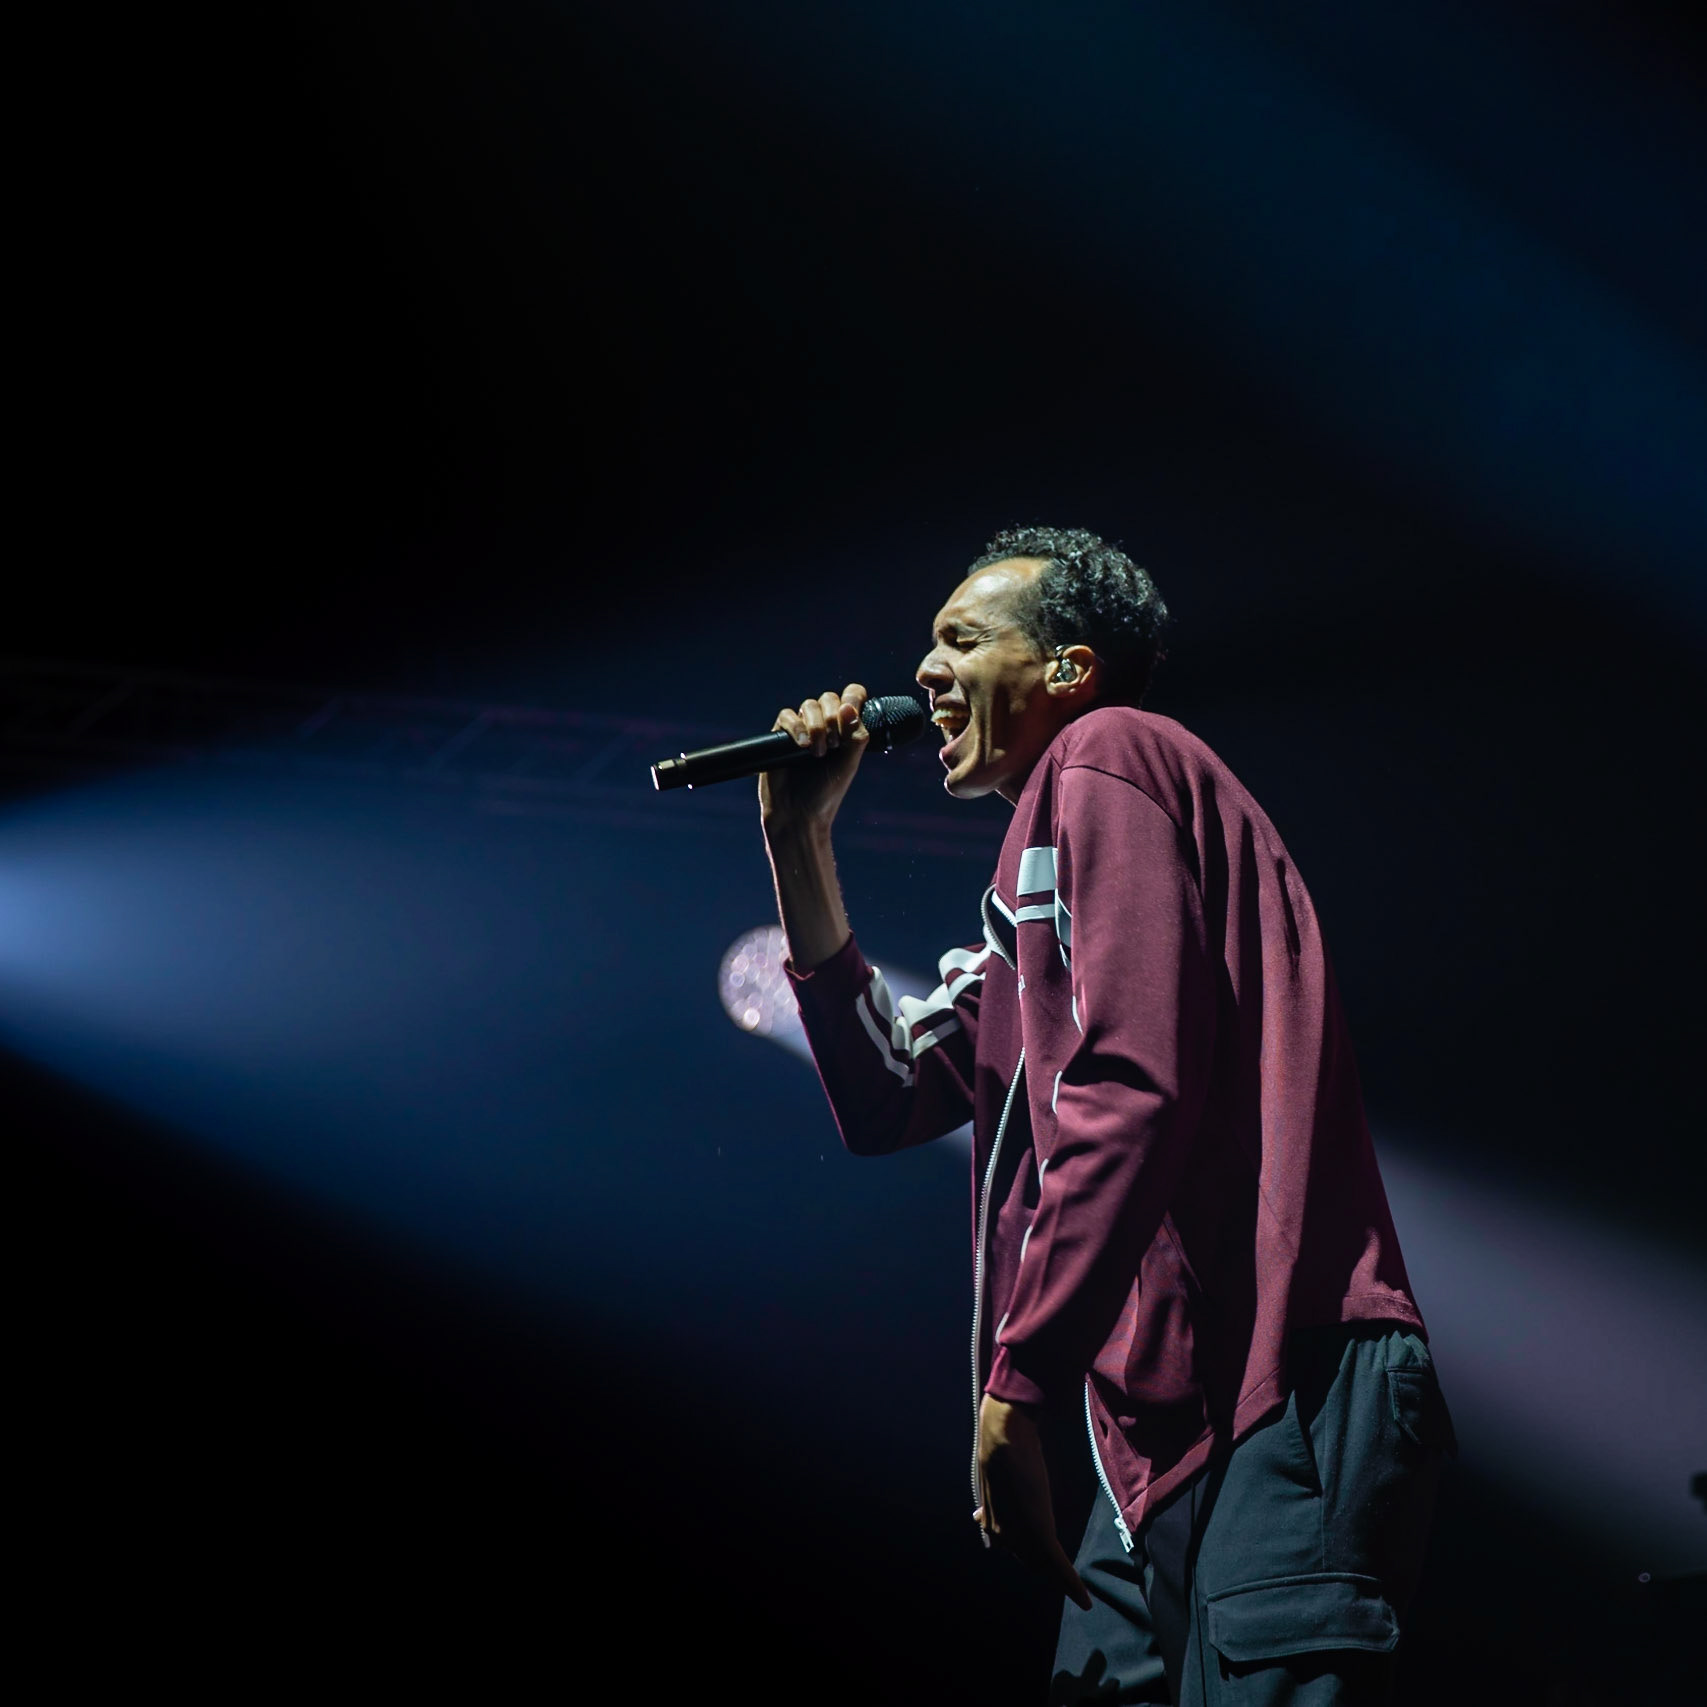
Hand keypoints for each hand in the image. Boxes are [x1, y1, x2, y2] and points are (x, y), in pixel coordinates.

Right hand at [758, 684, 869, 831]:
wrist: (798, 813)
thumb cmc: (826, 792)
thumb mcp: (850, 764)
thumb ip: (856, 735)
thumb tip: (848, 706)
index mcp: (845, 729)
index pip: (852, 697)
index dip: (853, 697)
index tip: (852, 713)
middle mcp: (824, 725)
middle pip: (829, 698)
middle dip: (833, 718)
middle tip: (834, 745)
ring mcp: (802, 728)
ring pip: (809, 705)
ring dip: (816, 726)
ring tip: (817, 753)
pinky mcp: (781, 735)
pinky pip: (787, 716)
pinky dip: (797, 727)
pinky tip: (802, 746)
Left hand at [975, 1395, 1092, 1609]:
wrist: (1006, 1437)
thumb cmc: (1004, 1446)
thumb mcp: (997, 1476)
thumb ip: (997, 1498)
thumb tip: (981, 1511)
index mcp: (991, 1519)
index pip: (1012, 1548)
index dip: (1026, 1556)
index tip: (1035, 1562)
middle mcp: (1002, 1533)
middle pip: (1029, 1562)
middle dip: (1046, 1573)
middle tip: (1064, 1584)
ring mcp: (1019, 1535)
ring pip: (1045, 1567)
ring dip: (1063, 1582)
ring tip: (1079, 1595)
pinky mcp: (1038, 1532)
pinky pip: (1058, 1565)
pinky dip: (1072, 1584)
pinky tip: (1085, 1599)